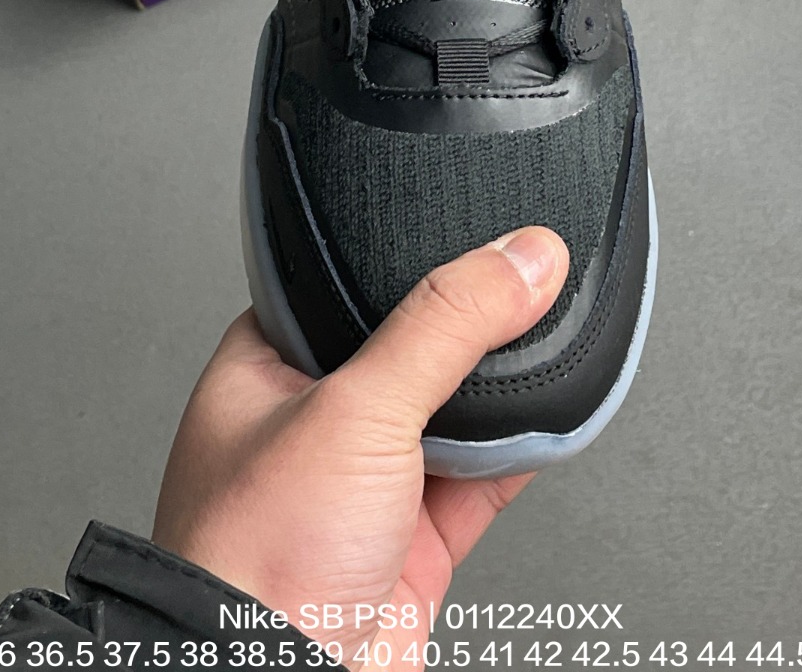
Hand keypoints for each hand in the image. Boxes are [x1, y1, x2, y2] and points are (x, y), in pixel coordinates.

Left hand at [152, 225, 568, 668]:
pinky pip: (481, 479)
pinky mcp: (411, 545)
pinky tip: (548, 421)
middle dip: (466, 332)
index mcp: (266, 370)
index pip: (346, 287)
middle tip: (522, 290)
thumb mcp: (355, 409)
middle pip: (410, 349)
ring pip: (451, 413)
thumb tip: (518, 259)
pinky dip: (520, 451)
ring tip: (542, 343)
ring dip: (498, 392)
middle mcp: (312, 425)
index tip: (476, 238)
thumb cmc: (253, 563)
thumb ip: (444, 326)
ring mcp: (364, 488)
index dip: (408, 260)